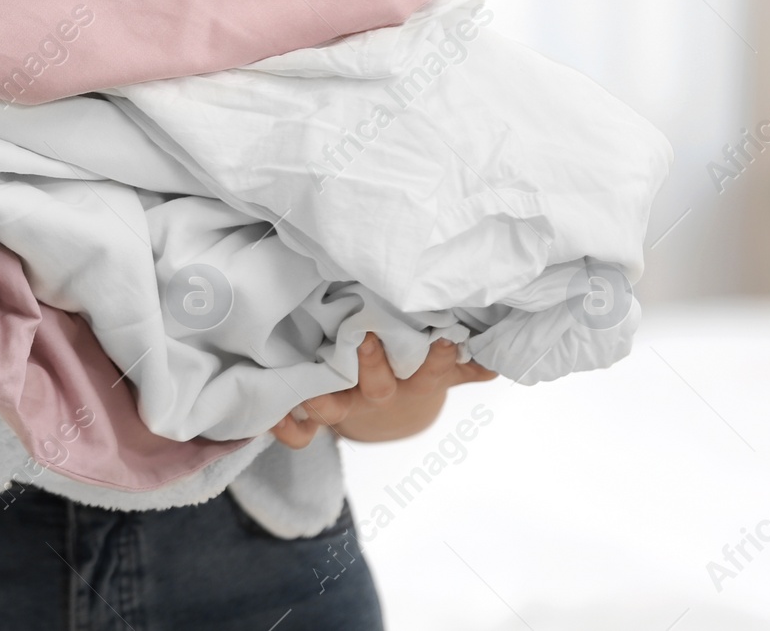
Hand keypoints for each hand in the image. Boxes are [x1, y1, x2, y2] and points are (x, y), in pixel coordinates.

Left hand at [269, 334, 496, 447]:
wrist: (386, 418)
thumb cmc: (414, 377)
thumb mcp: (443, 371)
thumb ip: (465, 363)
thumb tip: (498, 356)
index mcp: (413, 386)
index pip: (431, 374)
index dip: (437, 360)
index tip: (442, 341)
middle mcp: (377, 397)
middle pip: (378, 388)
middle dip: (374, 366)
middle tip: (367, 337)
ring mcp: (347, 406)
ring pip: (333, 409)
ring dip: (322, 399)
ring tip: (307, 384)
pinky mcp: (317, 415)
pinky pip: (300, 432)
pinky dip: (286, 428)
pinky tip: (270, 417)